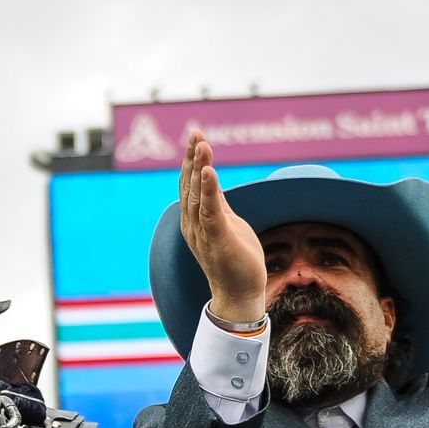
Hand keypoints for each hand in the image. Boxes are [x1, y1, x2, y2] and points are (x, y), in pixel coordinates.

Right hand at [178, 130, 266, 324]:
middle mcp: (193, 225)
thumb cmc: (234, 260)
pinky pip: (210, 212)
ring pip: (197, 195)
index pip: (190, 185)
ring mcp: (203, 233)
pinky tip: (209, 172)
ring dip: (199, 168)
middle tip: (196, 133)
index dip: (192, 160)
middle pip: (189, 185)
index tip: (196, 137)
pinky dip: (207, 190)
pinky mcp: (217, 240)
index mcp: (195, 220)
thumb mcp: (226, 223)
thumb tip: (212, 179)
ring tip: (202, 145)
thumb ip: (216, 203)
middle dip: (193, 158)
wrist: (239, 294)